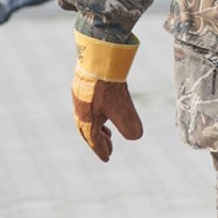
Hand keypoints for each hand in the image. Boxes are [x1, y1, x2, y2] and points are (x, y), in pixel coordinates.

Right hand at [72, 31, 142, 161]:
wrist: (99, 57)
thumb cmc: (108, 85)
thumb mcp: (122, 108)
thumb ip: (128, 125)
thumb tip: (136, 137)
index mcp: (86, 119)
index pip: (93, 140)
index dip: (101, 150)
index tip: (107, 159)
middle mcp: (81, 110)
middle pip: (88, 132)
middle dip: (99, 142)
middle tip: (109, 150)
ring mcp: (82, 97)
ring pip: (89, 118)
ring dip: (99, 128)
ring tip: (109, 133)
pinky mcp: (86, 86)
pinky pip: (91, 106)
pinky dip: (99, 114)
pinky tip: (107, 110)